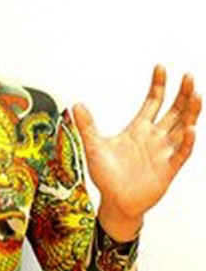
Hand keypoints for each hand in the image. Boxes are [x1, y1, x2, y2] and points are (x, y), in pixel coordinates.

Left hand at [73, 65, 200, 240]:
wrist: (115, 202)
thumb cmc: (106, 175)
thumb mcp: (94, 146)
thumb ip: (87, 126)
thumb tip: (76, 104)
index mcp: (139, 128)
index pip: (153, 101)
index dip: (159, 85)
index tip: (161, 67)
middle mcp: (154, 137)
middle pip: (173, 111)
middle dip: (182, 94)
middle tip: (188, 76)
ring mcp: (163, 152)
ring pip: (182, 127)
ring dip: (190, 112)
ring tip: (196, 95)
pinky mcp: (168, 169)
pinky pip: (181, 153)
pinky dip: (186, 141)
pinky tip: (190, 129)